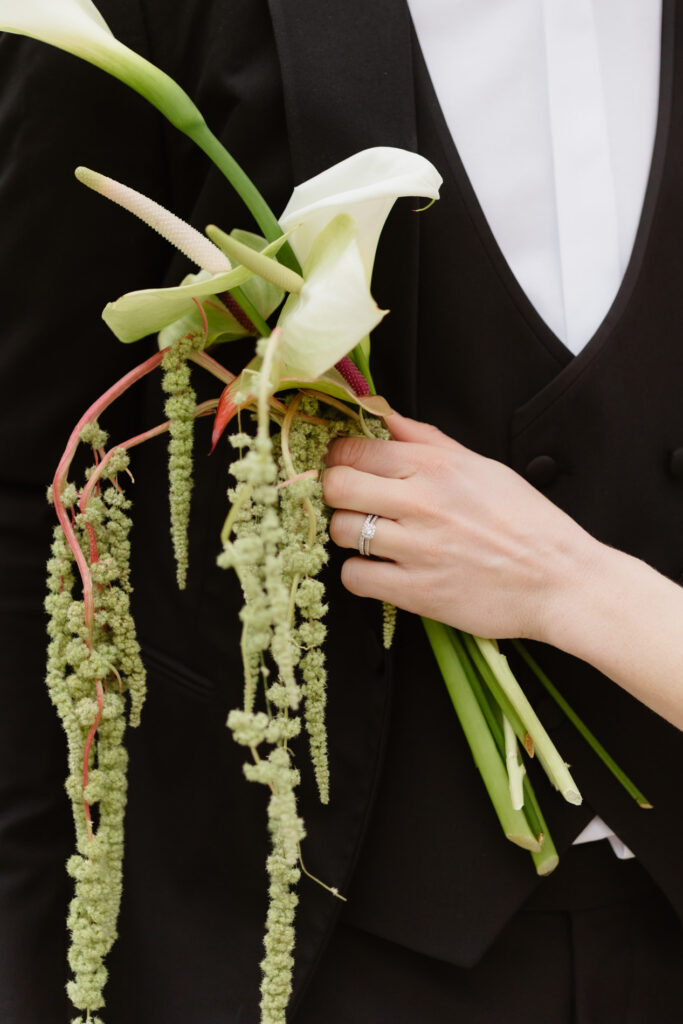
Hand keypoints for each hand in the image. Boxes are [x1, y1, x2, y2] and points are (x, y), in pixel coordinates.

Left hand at [323, 412, 597, 641]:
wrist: (560, 581)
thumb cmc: (527, 523)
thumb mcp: (483, 467)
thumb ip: (428, 441)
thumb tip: (386, 416)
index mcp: (436, 466)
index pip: (354, 449)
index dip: (339, 457)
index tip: (345, 466)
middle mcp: (422, 503)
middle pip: (336, 486)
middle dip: (334, 492)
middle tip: (350, 501)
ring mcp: (416, 549)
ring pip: (341, 530)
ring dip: (347, 533)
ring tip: (370, 536)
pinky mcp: (416, 592)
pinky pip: (356, 578)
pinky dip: (359, 574)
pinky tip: (379, 569)